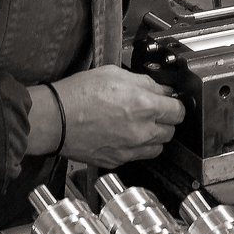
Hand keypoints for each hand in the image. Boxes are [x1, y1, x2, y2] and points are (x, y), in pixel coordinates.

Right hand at [52, 66, 183, 167]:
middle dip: (165, 120)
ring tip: (139, 125)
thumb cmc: (78, 95)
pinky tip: (125, 135)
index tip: (170, 102)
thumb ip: (144, 82)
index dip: (175, 104)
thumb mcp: (114, 73)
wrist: (55, 119)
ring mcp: (130, 148)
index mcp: (144, 105)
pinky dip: (137, 148)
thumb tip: (161, 88)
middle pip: (171, 131)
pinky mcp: (117, 160)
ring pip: (158, 147)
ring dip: (154, 136)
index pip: (178, 110)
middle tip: (153, 111)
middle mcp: (141, 131)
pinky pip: (138, 156)